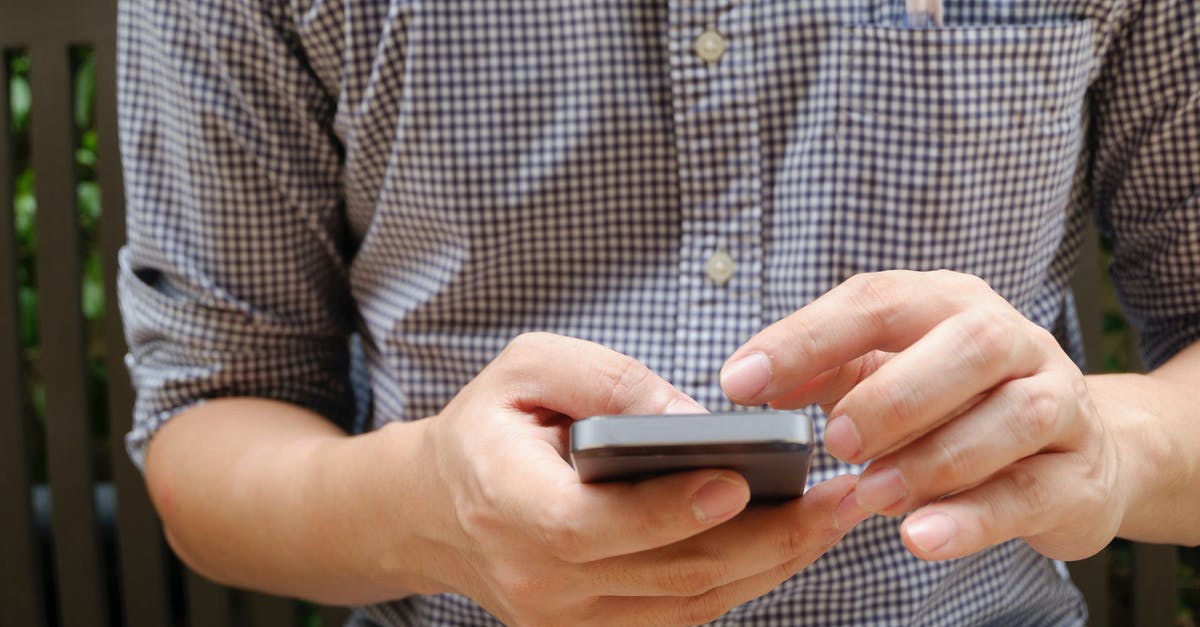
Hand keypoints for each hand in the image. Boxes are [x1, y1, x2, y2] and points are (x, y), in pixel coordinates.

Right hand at [413, 333, 868, 625]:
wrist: (440, 510)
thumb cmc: (490, 426)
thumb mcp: (527, 367)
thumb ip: (606, 382)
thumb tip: (693, 420)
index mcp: (502, 500)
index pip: (587, 526)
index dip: (664, 512)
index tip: (739, 482)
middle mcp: (532, 577)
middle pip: (661, 575)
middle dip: (763, 541)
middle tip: (836, 498)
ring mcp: (562, 620)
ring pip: (686, 605)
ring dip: (770, 565)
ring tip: (832, 517)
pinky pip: (681, 616)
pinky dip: (741, 581)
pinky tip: (787, 543)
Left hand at [720, 271, 1123, 561]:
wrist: (1077, 452)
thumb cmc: (957, 405)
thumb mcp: (886, 374)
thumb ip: (825, 373)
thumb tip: (752, 382)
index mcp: (949, 303)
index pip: (877, 301)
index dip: (805, 339)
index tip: (740, 382)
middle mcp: (1012, 339)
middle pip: (967, 346)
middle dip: (893, 395)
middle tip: (835, 442)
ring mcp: (1059, 403)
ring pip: (1012, 418)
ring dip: (932, 458)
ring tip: (871, 494)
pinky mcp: (1080, 474)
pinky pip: (1033, 492)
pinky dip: (973, 518)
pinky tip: (920, 535)